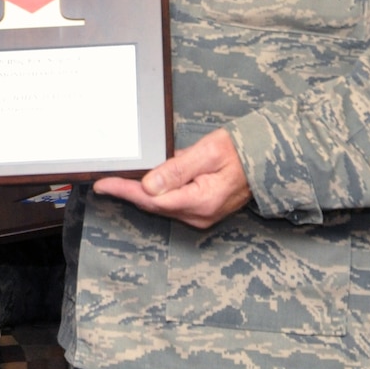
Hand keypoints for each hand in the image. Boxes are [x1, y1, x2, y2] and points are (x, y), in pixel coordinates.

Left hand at [92, 129, 252, 229]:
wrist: (266, 160)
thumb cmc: (239, 151)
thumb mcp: (208, 152)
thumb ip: (177, 169)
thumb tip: (149, 185)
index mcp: (201, 201)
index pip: (152, 199)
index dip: (125, 190)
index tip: (103, 184)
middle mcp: (199, 215)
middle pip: (154, 205)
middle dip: (128, 192)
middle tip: (105, 180)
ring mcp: (201, 216)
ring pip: (161, 206)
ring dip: (141, 194)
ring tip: (119, 181)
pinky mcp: (202, 212)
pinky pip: (172, 205)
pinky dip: (157, 195)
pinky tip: (146, 185)